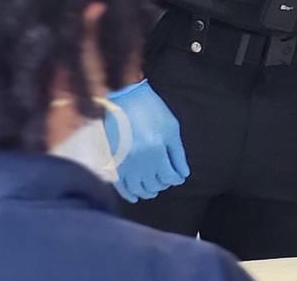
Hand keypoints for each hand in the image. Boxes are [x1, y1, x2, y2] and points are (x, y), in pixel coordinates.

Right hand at [105, 80, 188, 203]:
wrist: (124, 98)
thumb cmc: (152, 110)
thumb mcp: (171, 128)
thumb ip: (178, 153)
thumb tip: (183, 174)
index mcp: (156, 150)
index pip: (169, 176)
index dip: (176, 179)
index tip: (178, 177)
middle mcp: (139, 160)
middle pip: (154, 183)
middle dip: (163, 184)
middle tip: (167, 180)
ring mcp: (124, 162)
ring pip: (138, 187)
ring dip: (148, 191)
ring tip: (154, 190)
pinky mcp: (113, 161)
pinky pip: (120, 185)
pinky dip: (128, 194)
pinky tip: (135, 197)